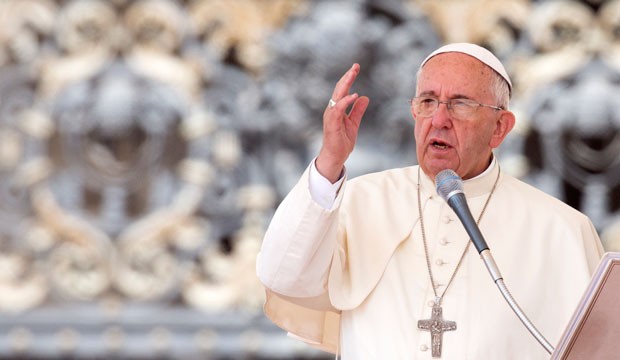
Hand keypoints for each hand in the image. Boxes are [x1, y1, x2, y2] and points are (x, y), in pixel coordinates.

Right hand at [316, 63, 369, 182]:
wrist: (335, 156)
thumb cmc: (341, 141)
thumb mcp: (354, 123)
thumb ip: (358, 110)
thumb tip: (364, 97)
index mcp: (337, 108)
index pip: (342, 89)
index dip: (349, 78)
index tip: (355, 67)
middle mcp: (332, 109)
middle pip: (339, 88)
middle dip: (347, 76)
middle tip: (355, 66)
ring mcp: (331, 115)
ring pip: (337, 95)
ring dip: (345, 84)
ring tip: (353, 74)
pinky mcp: (332, 123)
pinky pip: (338, 109)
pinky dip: (345, 101)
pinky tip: (354, 95)